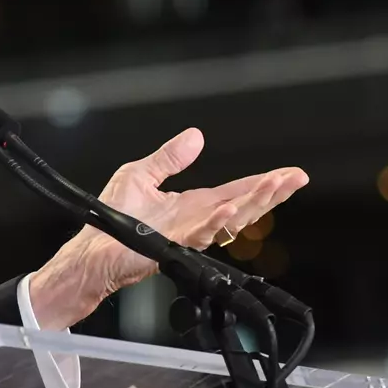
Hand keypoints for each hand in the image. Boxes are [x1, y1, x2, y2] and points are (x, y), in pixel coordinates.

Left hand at [28, 128, 308, 329]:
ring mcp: (186, 236)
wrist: (92, 250)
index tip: (290, 173)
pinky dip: (215, 222)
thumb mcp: (140, 175)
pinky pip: (198, 234)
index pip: (236, 192)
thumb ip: (169, 158)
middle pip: (243, 207)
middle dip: (271, 193)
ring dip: (253, 204)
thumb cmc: (110, 219)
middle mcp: (196, 222)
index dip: (263, 184)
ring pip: (229, 221)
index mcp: (193, 206)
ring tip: (274, 187)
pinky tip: (229, 210)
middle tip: (295, 178)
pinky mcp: (171, 246)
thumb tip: (195, 136)